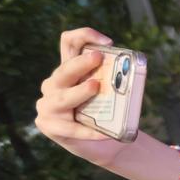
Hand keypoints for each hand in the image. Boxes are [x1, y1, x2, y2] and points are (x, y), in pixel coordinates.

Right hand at [35, 28, 125, 162]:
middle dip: (81, 63)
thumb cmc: (105, 113)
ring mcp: (48, 104)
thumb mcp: (110, 94)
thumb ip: (115, 82)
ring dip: (80, 91)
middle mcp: (54, 83)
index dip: (84, 36)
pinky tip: (103, 132)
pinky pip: (70, 128)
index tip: (107, 42)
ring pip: (62, 97)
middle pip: (64, 69)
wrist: (102, 144)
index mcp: (69, 70)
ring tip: (95, 86)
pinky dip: (88, 130)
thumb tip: (131, 73)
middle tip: (98, 57)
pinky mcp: (48, 125)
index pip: (69, 43)